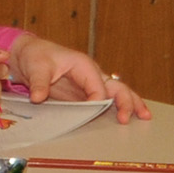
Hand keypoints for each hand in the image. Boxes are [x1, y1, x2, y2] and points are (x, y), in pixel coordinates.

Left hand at [9, 35, 149, 123]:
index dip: (98, 100)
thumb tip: (38, 98)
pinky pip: (105, 99)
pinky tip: (128, 114)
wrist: (29, 54)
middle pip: (116, 87)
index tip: (94, 111)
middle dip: (124, 102)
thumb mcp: (35, 68)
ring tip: (144, 116)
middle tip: (127, 118)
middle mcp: (92, 73)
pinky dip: (118, 106)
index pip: (98, 86)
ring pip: (117, 92)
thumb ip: (39, 83)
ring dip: (130, 103)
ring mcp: (89, 83)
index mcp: (84, 65)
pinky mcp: (84, 92)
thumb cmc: (35, 56)